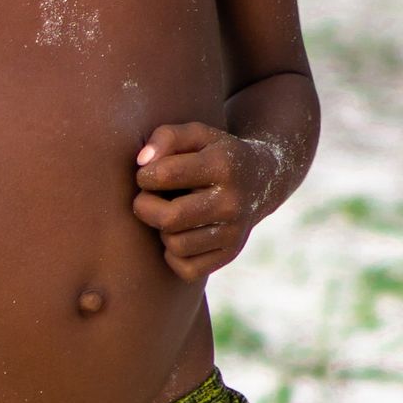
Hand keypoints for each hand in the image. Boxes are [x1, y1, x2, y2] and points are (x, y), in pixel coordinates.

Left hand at [131, 121, 271, 285]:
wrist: (261, 180)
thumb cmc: (214, 154)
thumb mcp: (196, 134)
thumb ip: (166, 137)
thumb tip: (142, 163)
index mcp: (223, 165)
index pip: (164, 174)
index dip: (145, 175)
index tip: (149, 174)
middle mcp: (232, 202)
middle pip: (169, 217)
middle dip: (145, 207)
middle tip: (148, 199)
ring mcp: (234, 232)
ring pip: (175, 245)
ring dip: (162, 230)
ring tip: (170, 214)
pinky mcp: (230, 254)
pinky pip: (186, 268)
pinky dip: (174, 255)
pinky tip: (180, 234)